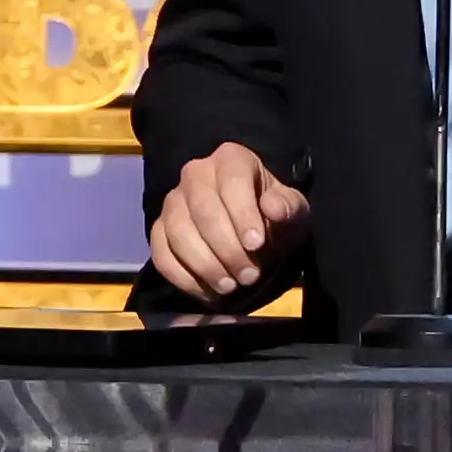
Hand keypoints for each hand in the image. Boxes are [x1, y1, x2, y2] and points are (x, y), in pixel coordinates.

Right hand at [148, 141, 310, 303]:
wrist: (253, 233)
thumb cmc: (273, 216)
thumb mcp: (292, 210)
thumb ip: (288, 207)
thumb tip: (275, 207)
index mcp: (231, 159)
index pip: (232, 182)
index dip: (243, 214)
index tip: (256, 244)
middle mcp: (195, 172)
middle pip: (203, 210)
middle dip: (227, 248)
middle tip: (248, 275)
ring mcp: (173, 200)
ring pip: (178, 232)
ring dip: (205, 265)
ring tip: (230, 285)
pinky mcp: (159, 229)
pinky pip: (161, 253)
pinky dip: (183, 278)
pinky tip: (208, 292)